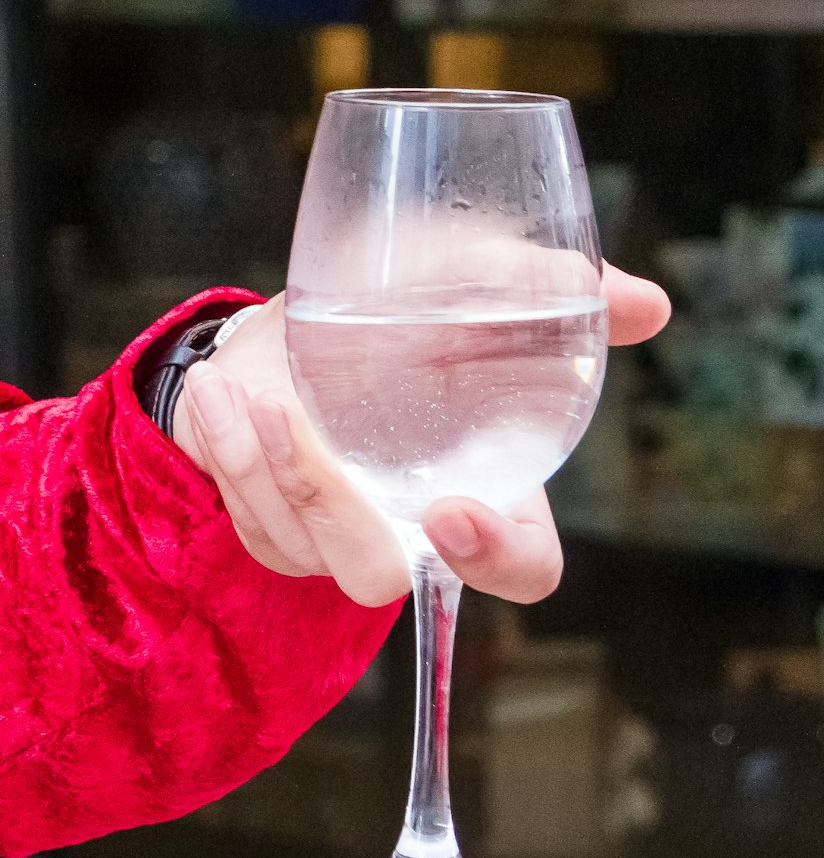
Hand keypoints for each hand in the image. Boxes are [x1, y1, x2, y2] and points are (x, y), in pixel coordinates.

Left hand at [172, 270, 671, 606]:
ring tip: (237, 390)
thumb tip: (642, 303)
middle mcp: (410, 526)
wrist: (300, 315)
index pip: (521, 568)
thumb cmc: (402, 310)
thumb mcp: (465, 282)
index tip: (454, 512)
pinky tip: (215, 391)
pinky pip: (244, 517)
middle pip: (379, 574)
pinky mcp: (268, 524)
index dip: (498, 558)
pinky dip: (221, 454)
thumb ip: (545, 293)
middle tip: (291, 421)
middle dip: (328, 506)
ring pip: (298, 546)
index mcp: (488, 489)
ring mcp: (333, 534)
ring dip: (259, 470)